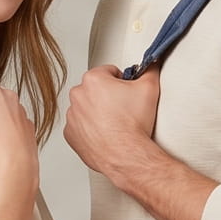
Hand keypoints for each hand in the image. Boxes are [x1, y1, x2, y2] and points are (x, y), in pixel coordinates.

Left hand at [63, 64, 161, 182]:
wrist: (126, 154)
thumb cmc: (133, 124)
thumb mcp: (149, 88)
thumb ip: (149, 70)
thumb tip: (150, 65)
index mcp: (93, 80)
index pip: (109, 72)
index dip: (122, 81)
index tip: (127, 91)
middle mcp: (77, 95)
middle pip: (96, 89)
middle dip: (108, 95)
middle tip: (123, 108)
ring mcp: (72, 116)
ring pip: (87, 108)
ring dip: (98, 112)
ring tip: (115, 122)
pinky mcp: (70, 134)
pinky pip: (80, 126)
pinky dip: (90, 128)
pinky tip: (105, 132)